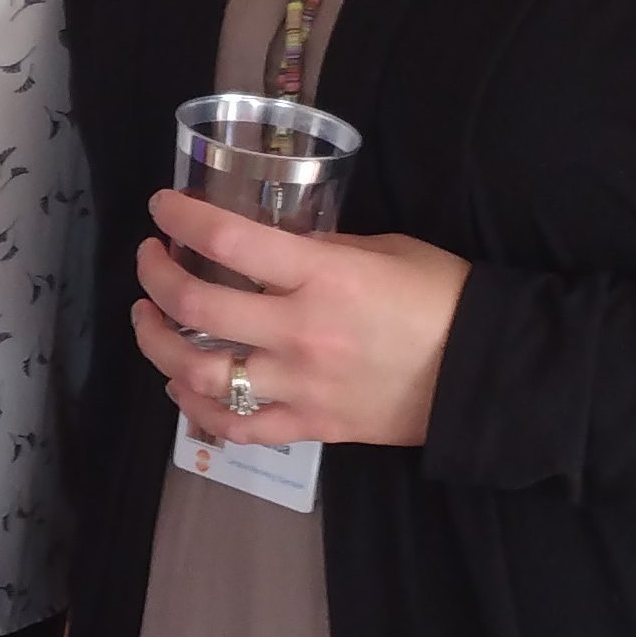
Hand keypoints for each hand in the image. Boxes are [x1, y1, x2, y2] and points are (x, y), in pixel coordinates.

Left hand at [134, 192, 470, 451]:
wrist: (485, 374)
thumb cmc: (441, 297)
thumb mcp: (382, 250)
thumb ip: (319, 250)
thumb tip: (267, 248)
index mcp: (323, 276)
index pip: (229, 240)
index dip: (182, 218)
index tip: (162, 209)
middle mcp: (300, 332)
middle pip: (196, 305)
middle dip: (156, 276)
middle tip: (150, 260)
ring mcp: (301, 386)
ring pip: (200, 372)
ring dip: (158, 345)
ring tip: (150, 323)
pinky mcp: (310, 426)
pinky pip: (236, 427)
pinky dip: (197, 408)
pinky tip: (184, 385)